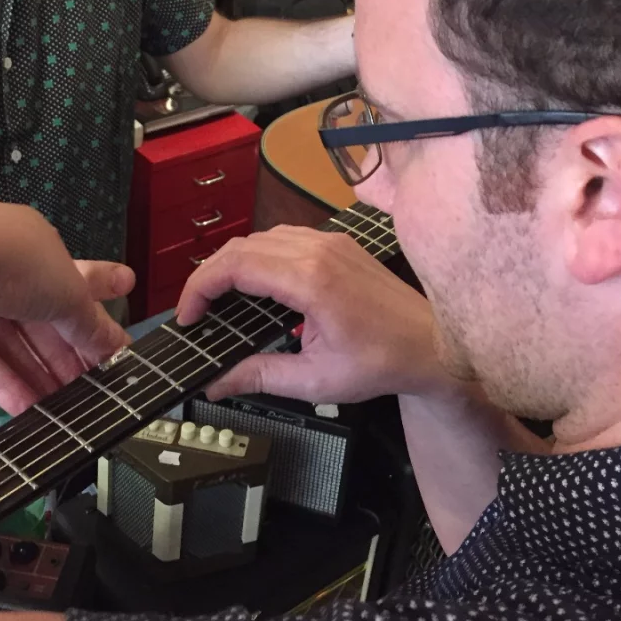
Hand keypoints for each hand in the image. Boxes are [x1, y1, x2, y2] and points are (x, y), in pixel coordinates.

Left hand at [0, 202, 133, 415]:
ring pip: (13, 342)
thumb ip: (91, 323)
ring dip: (40, 373)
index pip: (76, 283)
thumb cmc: (19, 263)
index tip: (120, 339)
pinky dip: (4, 382)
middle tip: (95, 386)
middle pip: (45, 319)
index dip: (100, 310)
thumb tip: (117, 345)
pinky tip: (29, 409)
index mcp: (39, 249)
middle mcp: (6, 270)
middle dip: (71, 353)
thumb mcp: (70, 293)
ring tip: (67, 408)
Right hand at [176, 225, 447, 404]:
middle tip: (196, 311)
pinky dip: (261, 255)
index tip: (188, 316)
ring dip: (235, 262)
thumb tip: (216, 383)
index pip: (236, 265)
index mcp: (311, 280)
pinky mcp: (338, 244)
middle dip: (210, 275)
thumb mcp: (315, 380)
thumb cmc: (382, 361)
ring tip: (220, 299)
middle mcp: (319, 250)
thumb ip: (259, 376)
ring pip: (262, 237)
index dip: (200, 287)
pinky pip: (286, 237)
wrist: (432, 344)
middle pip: (243, 246)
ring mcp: (330, 242)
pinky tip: (257, 284)